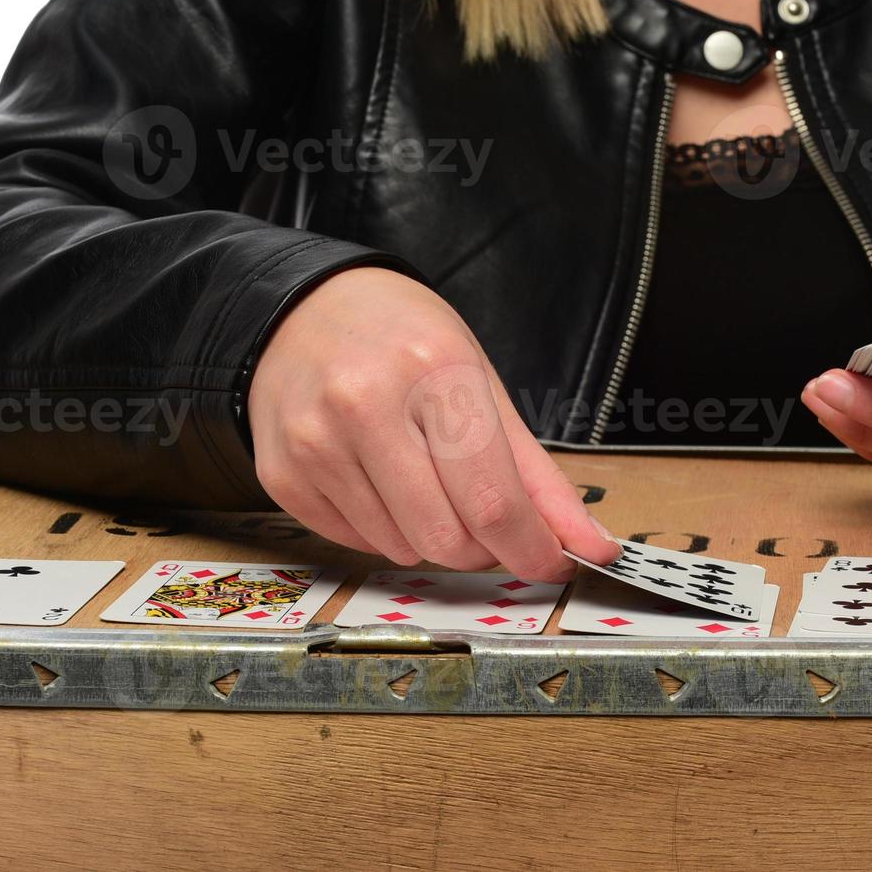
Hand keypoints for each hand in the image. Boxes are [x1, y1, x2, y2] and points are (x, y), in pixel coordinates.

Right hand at [250, 267, 619, 579]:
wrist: (302, 310)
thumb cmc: (402, 340)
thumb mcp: (480, 381)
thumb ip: (536, 473)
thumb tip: (588, 545)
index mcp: (432, 371)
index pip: (491, 498)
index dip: (531, 547)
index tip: (551, 562)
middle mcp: (365, 405)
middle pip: (446, 539)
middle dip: (480, 546)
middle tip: (484, 517)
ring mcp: (315, 443)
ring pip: (401, 549)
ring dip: (428, 534)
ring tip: (420, 478)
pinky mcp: (283, 475)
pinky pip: (357, 543)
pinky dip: (382, 529)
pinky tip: (376, 478)